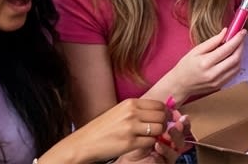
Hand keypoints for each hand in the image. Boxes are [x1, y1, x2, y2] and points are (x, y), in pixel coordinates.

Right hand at [53, 97, 169, 162]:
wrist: (84, 143)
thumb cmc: (102, 128)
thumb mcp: (119, 112)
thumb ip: (137, 110)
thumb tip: (159, 111)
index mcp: (130, 103)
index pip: (159, 104)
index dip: (164, 113)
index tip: (162, 119)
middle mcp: (132, 113)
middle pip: (162, 116)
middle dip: (163, 124)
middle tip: (158, 129)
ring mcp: (131, 128)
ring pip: (159, 129)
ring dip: (158, 134)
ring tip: (150, 137)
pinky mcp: (130, 142)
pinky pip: (151, 142)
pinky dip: (150, 144)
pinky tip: (142, 144)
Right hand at [164, 27, 246, 101]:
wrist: (180, 85)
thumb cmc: (186, 66)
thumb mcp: (196, 51)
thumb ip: (212, 41)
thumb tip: (226, 32)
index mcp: (205, 63)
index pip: (227, 49)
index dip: (237, 39)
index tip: (242, 31)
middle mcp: (213, 73)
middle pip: (235, 58)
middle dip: (241, 46)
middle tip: (241, 38)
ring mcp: (218, 81)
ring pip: (237, 66)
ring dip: (240, 54)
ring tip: (236, 46)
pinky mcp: (220, 85)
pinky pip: (234, 73)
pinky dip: (237, 63)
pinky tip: (233, 57)